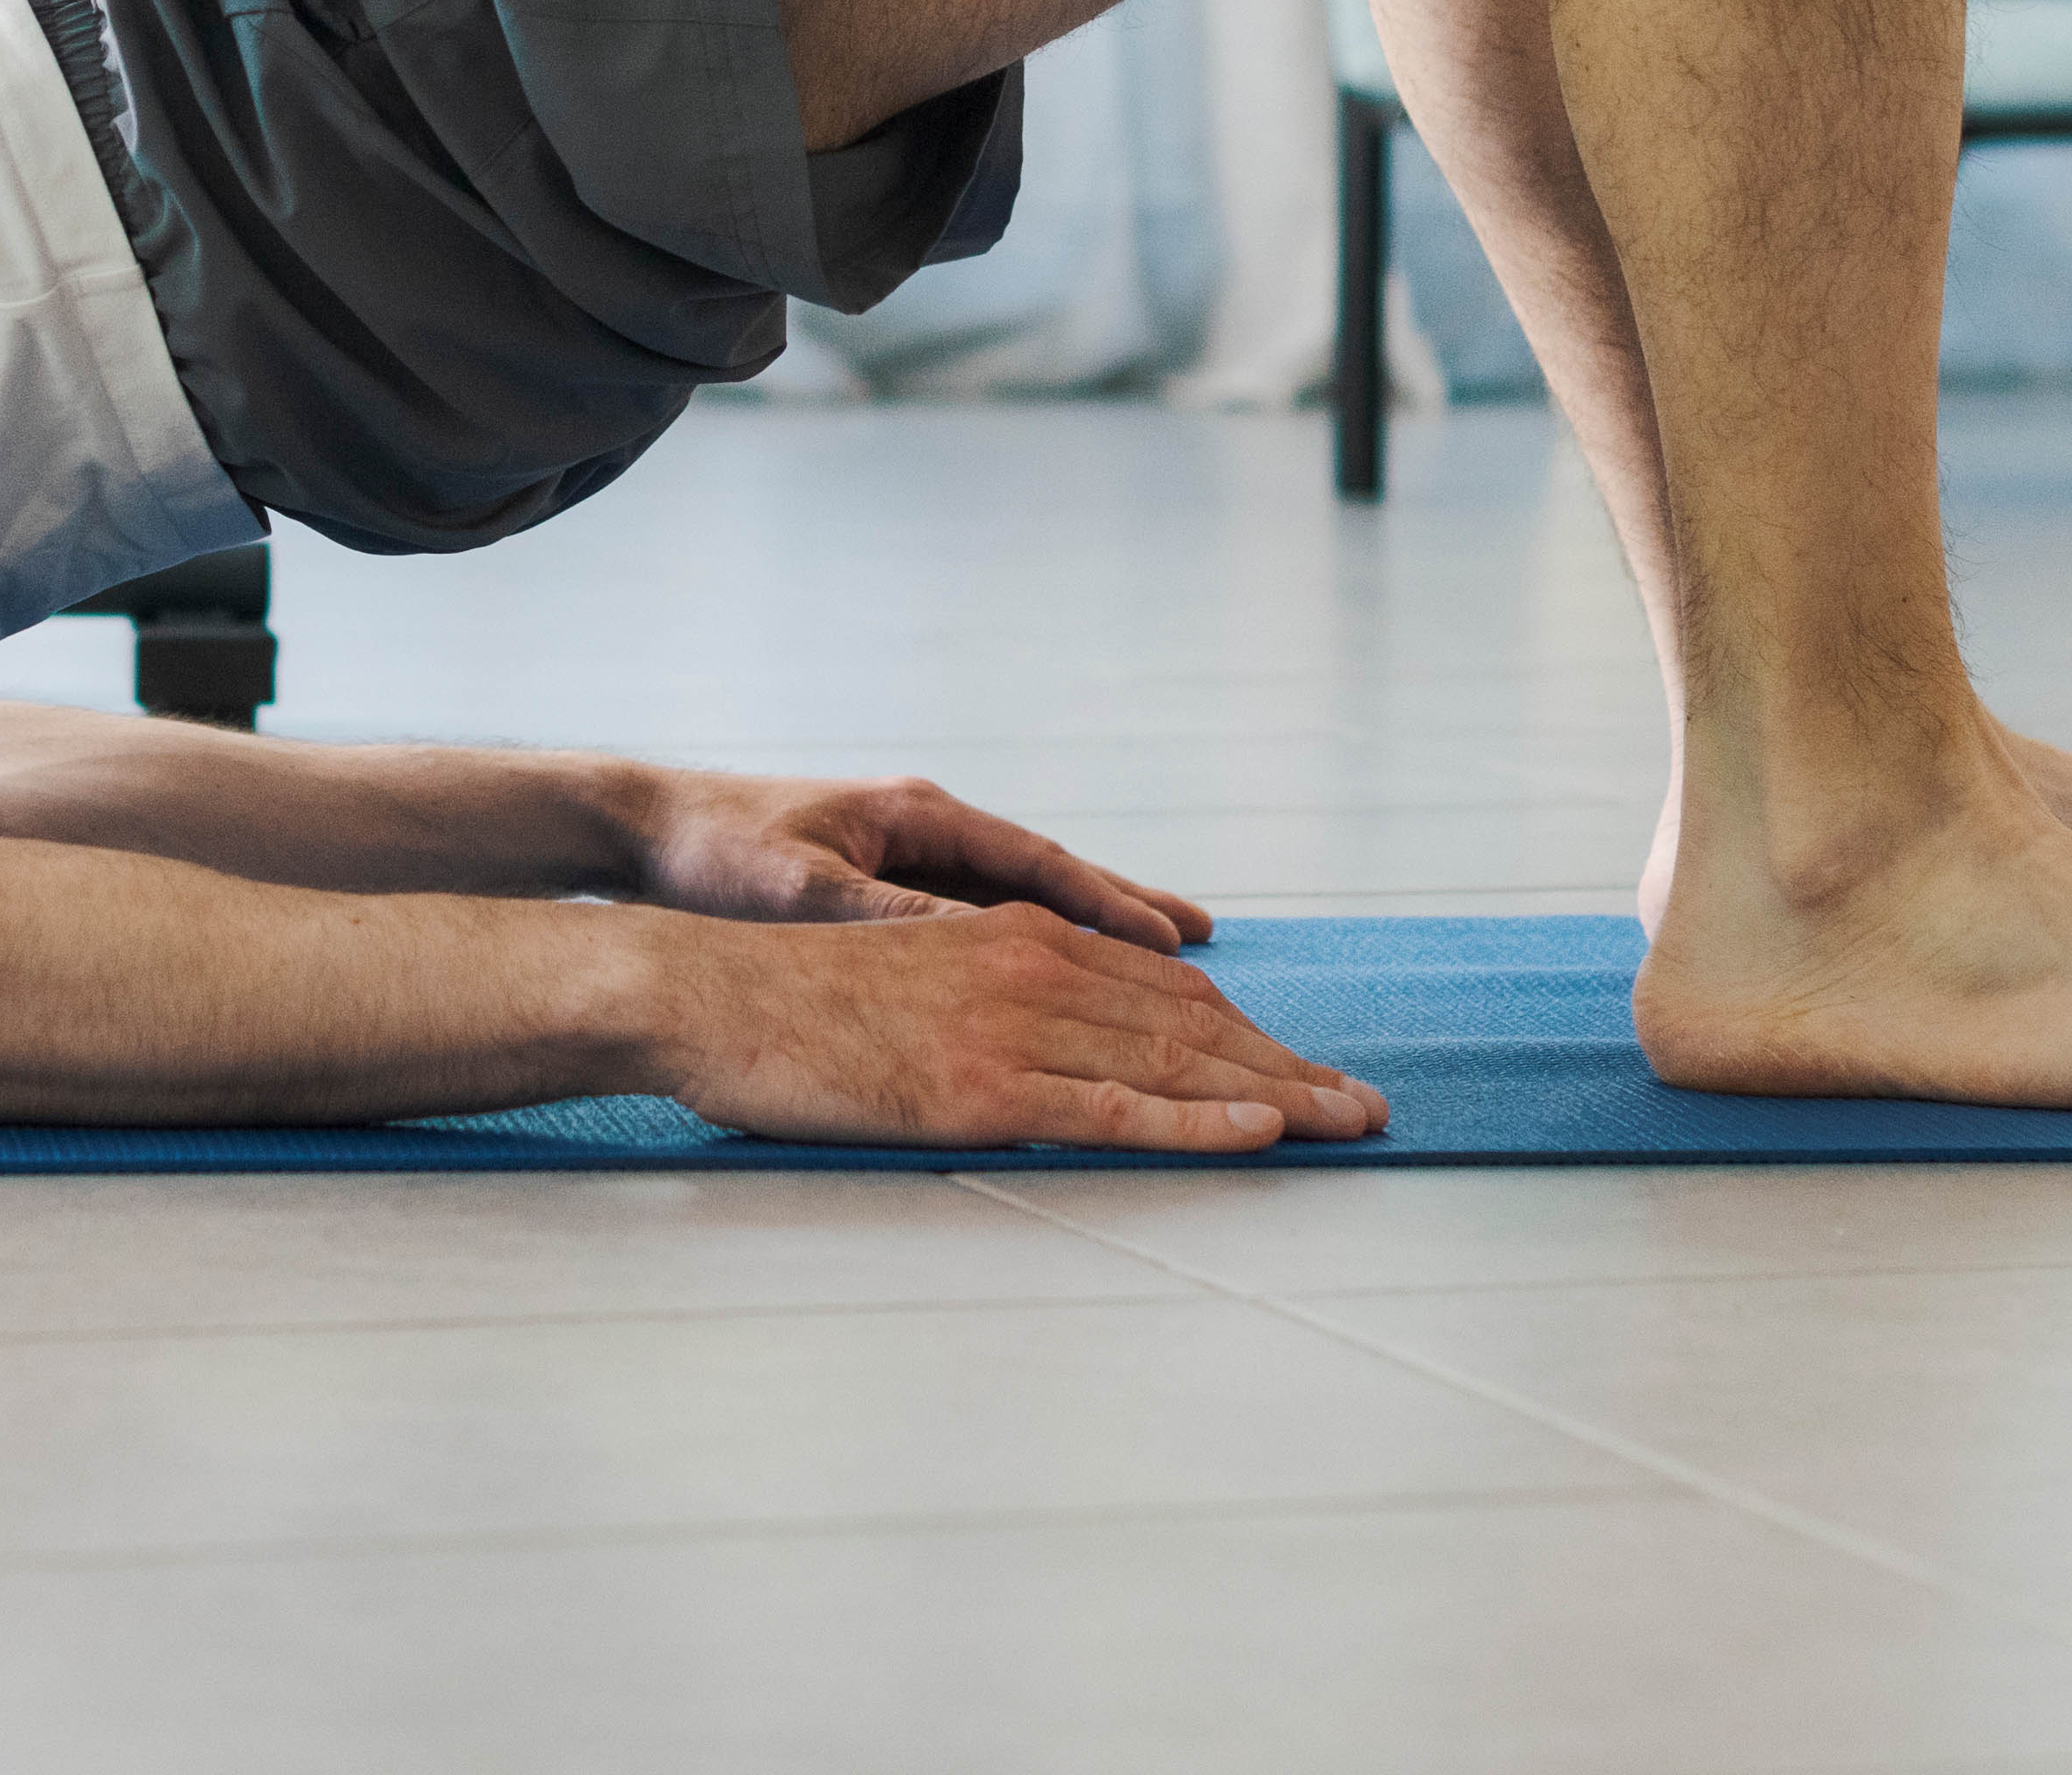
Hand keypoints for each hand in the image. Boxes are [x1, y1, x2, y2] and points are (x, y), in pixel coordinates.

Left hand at [629, 767, 1214, 948]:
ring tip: (1168, 958)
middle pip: (1048, 878)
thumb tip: (985, 947)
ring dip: (1089, 931)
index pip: (1036, 863)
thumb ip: (891, 918)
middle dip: (1127, 913)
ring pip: (1021, 902)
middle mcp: (926, 830)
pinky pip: (980, 922)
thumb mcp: (804, 889)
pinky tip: (1066, 977)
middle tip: (1206, 944)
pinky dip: (1032, 947)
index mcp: (917, 817)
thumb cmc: (715, 855)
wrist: (643, 830)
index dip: (1108, 905)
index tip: (1176, 942)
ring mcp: (910, 858)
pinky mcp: (885, 889)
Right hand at [655, 904, 1389, 1151]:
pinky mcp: (979, 1089)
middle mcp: (1028, 968)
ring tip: (1350, 1122)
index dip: (1248, 1036)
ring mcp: (1007, 1029)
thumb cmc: (790, 1001)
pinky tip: (1263, 1134)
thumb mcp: (911, 977)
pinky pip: (1114, 1111)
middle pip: (1192, 1024)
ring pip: (1174, 1065)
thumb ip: (985, 997)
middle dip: (1291, 1066)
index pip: (1163, 991)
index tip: (1309, 1071)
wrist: (702, 992)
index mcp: (1013, 938)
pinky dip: (1199, 1125)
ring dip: (1278, 1096)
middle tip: (1368, 1106)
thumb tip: (1043, 1043)